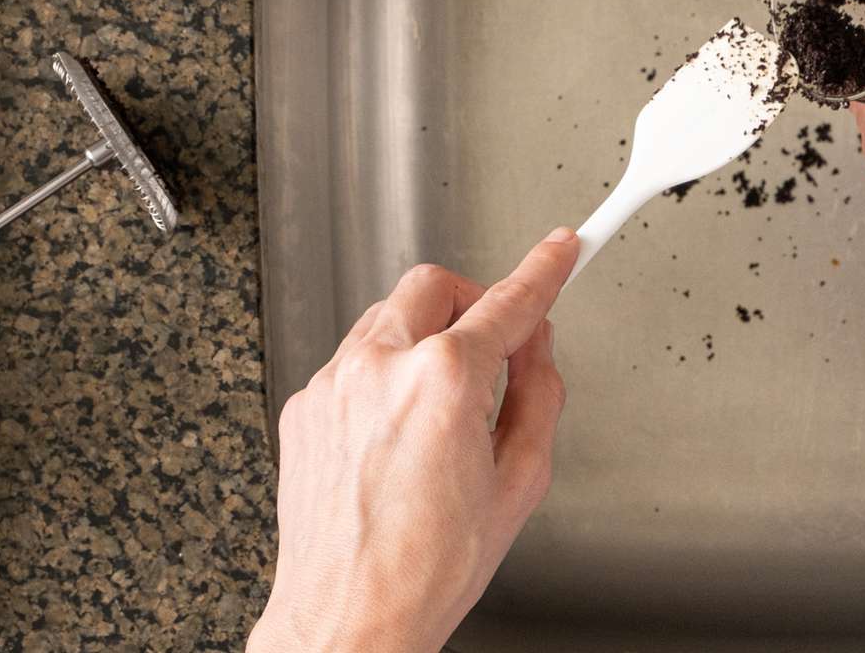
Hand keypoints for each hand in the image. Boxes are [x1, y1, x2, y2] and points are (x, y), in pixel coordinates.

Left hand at [247, 229, 577, 652]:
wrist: (348, 620)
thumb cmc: (426, 568)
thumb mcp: (520, 481)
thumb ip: (540, 397)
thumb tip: (537, 353)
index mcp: (445, 381)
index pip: (509, 301)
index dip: (544, 269)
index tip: (560, 249)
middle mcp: (381, 367)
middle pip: (436, 285)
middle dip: (473, 301)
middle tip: (496, 339)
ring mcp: (333, 383)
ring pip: (388, 316)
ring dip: (426, 337)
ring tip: (444, 400)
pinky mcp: (304, 406)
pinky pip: (355, 361)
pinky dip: (386, 374)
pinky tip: (400, 429)